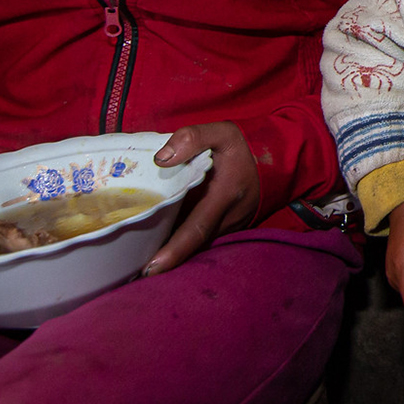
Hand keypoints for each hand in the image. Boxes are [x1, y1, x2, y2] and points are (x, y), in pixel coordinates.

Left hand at [143, 122, 261, 275]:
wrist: (275, 161)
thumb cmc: (244, 147)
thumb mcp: (222, 132)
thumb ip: (192, 138)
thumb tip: (161, 159)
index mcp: (222, 197)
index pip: (196, 229)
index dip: (174, 251)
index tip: (151, 269)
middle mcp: (225, 219)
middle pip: (189, 245)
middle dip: (161, 259)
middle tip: (127, 271)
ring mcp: (226, 228)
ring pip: (193, 245)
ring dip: (167, 250)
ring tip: (133, 259)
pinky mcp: (224, 229)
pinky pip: (198, 239)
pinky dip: (178, 243)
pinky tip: (156, 243)